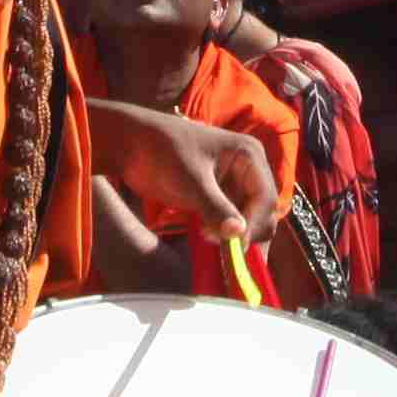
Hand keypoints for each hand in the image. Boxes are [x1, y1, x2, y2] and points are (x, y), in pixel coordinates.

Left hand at [80, 97, 287, 242]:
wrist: (132, 145)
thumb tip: (238, 234)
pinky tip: (207, 239)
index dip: (254, 224)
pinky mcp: (218, 197)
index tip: (237, 247)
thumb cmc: (163, 152)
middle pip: (262, 211)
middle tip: (225, 251)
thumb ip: (215, 207)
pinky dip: (224, 234)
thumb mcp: (190, 180)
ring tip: (208, 239)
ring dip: (234, 236)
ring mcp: (233, 185)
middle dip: (247, 232)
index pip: (265, 197)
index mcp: (248, 155)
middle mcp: (247, 170)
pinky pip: (231, 221)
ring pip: (248, 220)